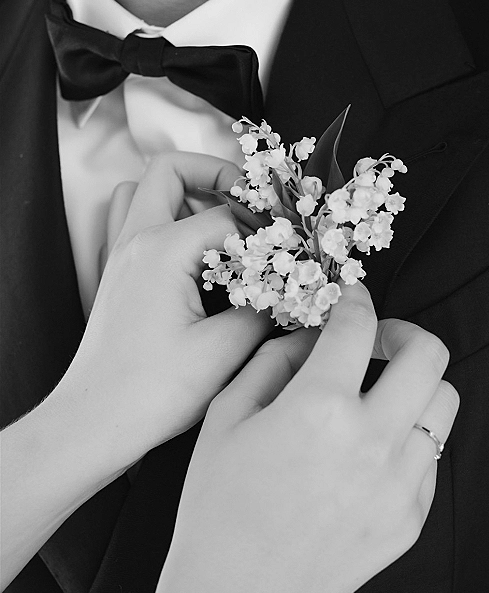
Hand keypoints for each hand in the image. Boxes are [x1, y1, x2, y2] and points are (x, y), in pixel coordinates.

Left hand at [61, 152, 272, 463]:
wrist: (96, 422)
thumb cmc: (151, 392)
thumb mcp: (223, 351)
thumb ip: (264, 309)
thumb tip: (288, 289)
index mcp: (161, 252)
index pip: (225, 214)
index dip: (264, 225)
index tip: (289, 245)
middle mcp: (135, 242)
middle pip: (171, 170)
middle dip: (214, 172)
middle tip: (250, 199)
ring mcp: (121, 256)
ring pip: (144, 190)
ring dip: (185, 192)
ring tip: (222, 220)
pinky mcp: (118, 275)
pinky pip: (136, 221)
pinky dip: (166, 218)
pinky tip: (194, 252)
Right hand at [132, 283, 458, 592]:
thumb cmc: (220, 504)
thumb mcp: (227, 415)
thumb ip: (272, 360)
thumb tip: (310, 337)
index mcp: (320, 406)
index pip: (359, 324)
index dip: (355, 297)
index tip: (350, 297)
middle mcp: (372, 440)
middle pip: (429, 354)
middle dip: (403, 331)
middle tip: (377, 341)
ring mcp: (399, 483)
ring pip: (444, 404)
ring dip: (415, 384)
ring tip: (380, 395)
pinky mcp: (410, 517)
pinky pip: (430, 458)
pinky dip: (407, 438)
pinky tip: (370, 450)